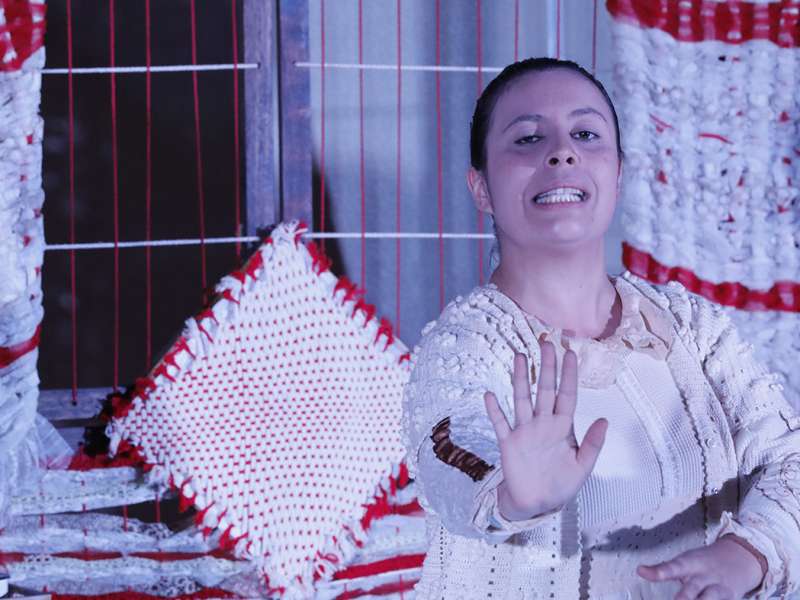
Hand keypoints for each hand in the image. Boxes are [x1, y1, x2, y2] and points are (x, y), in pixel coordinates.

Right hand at [483, 337, 607, 520]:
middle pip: (544, 389)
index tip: (570, 353)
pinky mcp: (509, 443)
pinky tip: (490, 395)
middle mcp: (543, 424)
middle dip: (546, 366)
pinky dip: (495, 410)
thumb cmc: (561, 485)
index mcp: (562, 428)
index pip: (566, 395)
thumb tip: (604, 420)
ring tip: (519, 356)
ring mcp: (524, 431)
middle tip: (546, 342)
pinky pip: (500, 423)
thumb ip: (593, 444)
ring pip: (522, 399)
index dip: (568, 375)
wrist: (537, 505)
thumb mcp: (583, 467)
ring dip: (520, 378)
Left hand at [637, 535, 765, 598]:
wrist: (741, 559)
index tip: (641, 571)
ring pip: (708, 599)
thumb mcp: (685, 562)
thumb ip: (664, 569)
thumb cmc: (704, 563)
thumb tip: (640, 571)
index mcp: (690, 564)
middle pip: (692, 589)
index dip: (658, 571)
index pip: (672, 567)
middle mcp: (704, 576)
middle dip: (683, 598)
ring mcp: (719, 589)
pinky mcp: (729, 599)